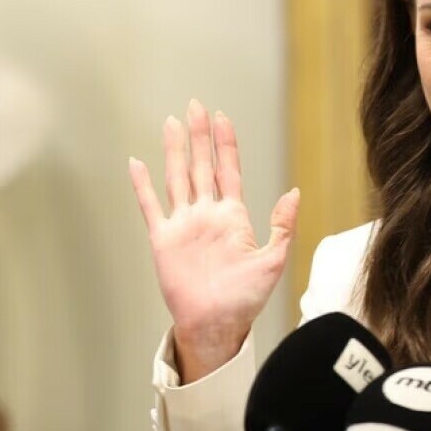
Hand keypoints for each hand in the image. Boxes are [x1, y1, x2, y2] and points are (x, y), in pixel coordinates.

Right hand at [128, 101, 299, 382]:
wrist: (216, 324)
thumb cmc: (245, 298)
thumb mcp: (273, 260)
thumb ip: (283, 225)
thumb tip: (294, 192)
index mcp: (233, 217)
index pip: (229, 170)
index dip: (225, 143)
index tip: (222, 117)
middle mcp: (207, 214)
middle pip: (202, 165)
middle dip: (199, 135)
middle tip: (195, 106)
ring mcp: (184, 224)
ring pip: (177, 177)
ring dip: (174, 151)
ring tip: (170, 123)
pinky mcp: (164, 239)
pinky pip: (151, 206)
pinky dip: (142, 185)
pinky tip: (136, 163)